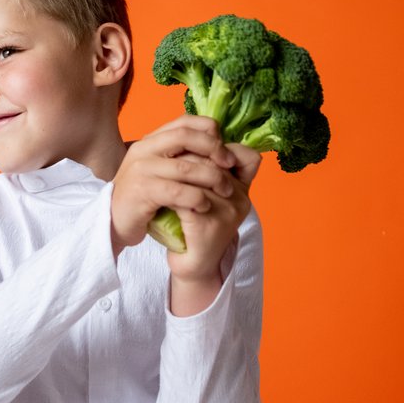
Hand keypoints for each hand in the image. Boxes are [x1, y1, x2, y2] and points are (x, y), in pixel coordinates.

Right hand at [110, 115, 236, 254]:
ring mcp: (141, 169)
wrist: (115, 223)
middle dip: (214, 149)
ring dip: (212, 178)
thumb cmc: (145, 198)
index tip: (225, 150)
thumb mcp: (162, 172)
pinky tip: (205, 207)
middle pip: (185, 136)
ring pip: (186, 166)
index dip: (209, 130)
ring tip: (226, 191)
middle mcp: (144, 149)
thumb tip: (221, 150)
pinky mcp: (142, 192)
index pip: (184, 121)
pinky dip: (197, 198)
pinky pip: (177, 191)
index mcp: (151, 140)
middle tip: (230, 166)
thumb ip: (183, 158)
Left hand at [166, 143, 260, 315]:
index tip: (190, 149)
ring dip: (176, 172)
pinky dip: (171, 192)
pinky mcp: (209, 225)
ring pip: (199, 175)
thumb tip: (204, 137)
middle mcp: (240, 199)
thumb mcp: (212, 196)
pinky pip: (187, 196)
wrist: (195, 265)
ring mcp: (227, 212)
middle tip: (167, 158)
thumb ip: (213, 171)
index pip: (242, 154)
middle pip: (213, 160)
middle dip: (187, 155)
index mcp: (243, 189)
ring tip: (162, 172)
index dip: (216, 146)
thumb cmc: (198, 226)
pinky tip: (160, 192)